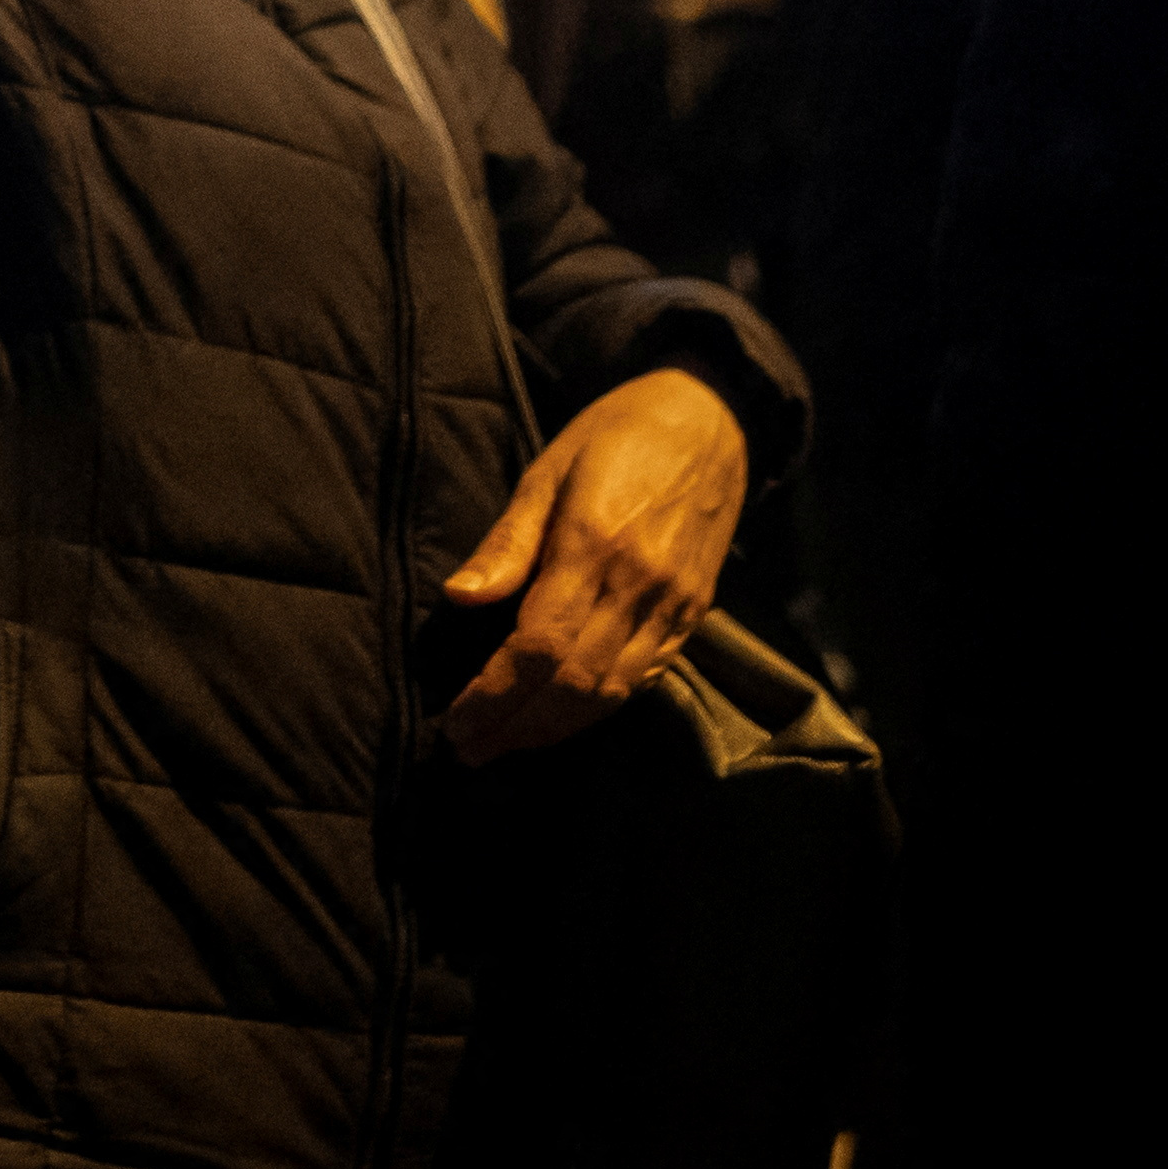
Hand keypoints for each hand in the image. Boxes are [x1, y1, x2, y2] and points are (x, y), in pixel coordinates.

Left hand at [437, 367, 752, 760]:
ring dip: (555, 729)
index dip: (494, 694)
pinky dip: (600, 708)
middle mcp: (639, 585)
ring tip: (505, 743)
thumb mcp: (549, 469)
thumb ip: (508, 541)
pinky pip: (645, 678)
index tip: (455, 721)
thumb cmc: (616, 433)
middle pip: (573, 683)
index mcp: (594, 545)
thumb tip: (458, 597)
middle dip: (516, 727)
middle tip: (468, 749)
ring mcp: (674, 605)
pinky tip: (563, 717)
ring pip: (611, 692)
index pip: (538, 646)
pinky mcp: (694, 613)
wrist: (713, 419)